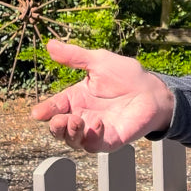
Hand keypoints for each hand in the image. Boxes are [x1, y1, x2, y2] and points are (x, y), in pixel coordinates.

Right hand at [29, 40, 174, 152]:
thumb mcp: (98, 61)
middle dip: (55, 127)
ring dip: (70, 134)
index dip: (45, 111)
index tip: (37, 113)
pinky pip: (95, 145)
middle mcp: (82, 116)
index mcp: (76, 98)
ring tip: (75, 121)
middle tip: (58, 120)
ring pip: (73, 140)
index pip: (55, 106)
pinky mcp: (110, 140)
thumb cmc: (126, 75)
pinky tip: (98, 123)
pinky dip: (93, 137)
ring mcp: (95, 130)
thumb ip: (75, 56)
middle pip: (60, 129)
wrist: (153, 91)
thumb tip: (49, 45)